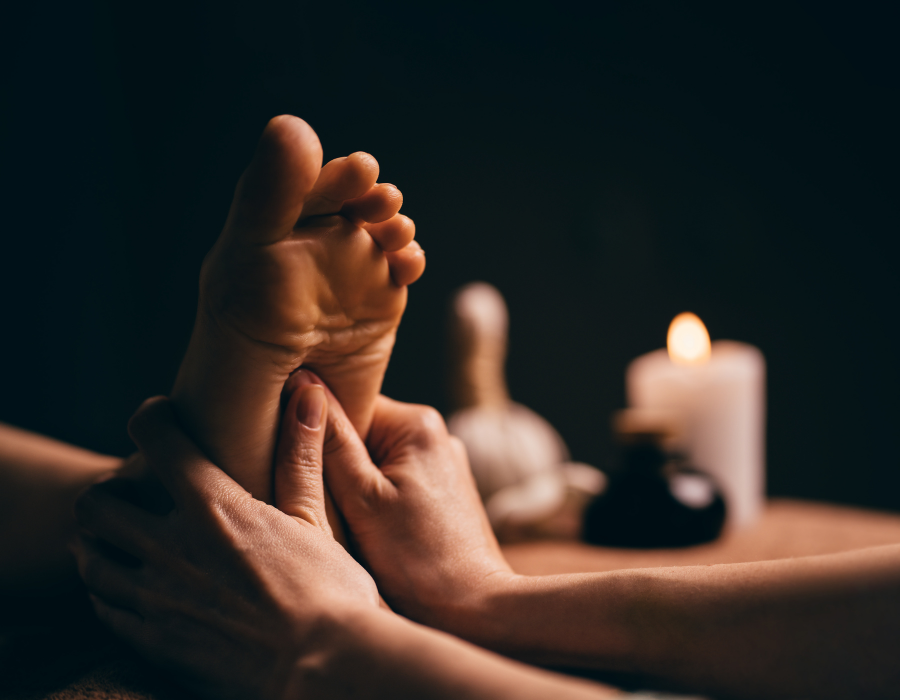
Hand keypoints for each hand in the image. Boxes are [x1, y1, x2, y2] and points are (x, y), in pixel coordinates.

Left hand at [72, 385, 378, 699]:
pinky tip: (133, 586)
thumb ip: (299, 453)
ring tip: (126, 540)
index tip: (161, 419)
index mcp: (213, 507)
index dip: (152, 418)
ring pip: (89, 557)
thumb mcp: (315, 518)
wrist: (322, 669)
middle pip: (98, 504)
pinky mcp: (154, 639)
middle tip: (134, 493)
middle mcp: (172, 547)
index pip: (156, 437)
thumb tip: (307, 390)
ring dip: (99, 542)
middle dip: (110, 491)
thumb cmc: (329, 592)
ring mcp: (157, 598)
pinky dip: (108, 589)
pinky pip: (104, 607)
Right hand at [287, 371, 515, 632]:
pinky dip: (376, 495)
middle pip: (363, 430)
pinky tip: (369, 525)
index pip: (348, 401)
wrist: (474, 607)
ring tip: (345, 516)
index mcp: (417, 424)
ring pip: (377, 457)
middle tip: (317, 495)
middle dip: (335, 457)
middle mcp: (436, 434)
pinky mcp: (444, 490)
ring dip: (354, 480)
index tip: (291, 454)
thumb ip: (330, 440)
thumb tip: (303, 383)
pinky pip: (396, 478)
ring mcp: (444, 462)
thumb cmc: (416, 559)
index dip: (315, 426)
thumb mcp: (361, 498)